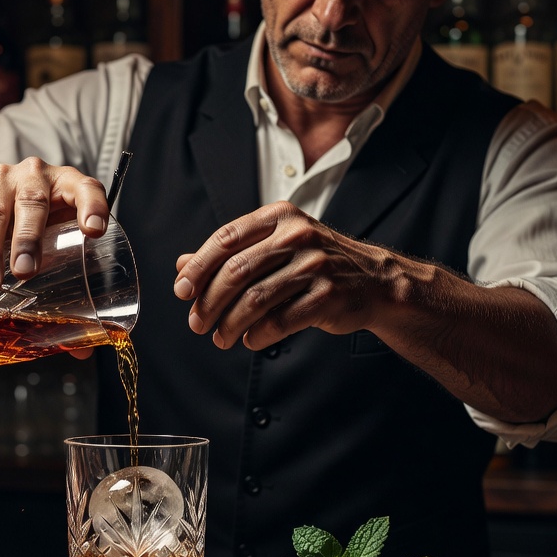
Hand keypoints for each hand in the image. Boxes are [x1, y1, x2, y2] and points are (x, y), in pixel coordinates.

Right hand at [0, 158, 109, 288]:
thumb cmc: (40, 217)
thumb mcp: (61, 226)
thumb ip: (71, 254)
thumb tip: (80, 324)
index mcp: (66, 182)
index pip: (86, 188)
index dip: (92, 207)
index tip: (94, 232)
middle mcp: (34, 173)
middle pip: (31, 201)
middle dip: (27, 239)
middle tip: (25, 272)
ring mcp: (0, 179)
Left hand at [173, 202, 381, 350]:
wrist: (375, 281)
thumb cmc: (315, 263)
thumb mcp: (275, 246)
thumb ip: (231, 254)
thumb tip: (182, 265)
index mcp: (279, 217)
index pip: (226, 238)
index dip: (198, 267)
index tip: (181, 291)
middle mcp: (298, 235)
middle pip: (237, 271)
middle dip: (209, 302)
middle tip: (196, 324)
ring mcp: (316, 265)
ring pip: (256, 299)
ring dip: (229, 324)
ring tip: (219, 338)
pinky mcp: (329, 295)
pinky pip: (281, 320)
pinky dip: (258, 334)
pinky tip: (249, 340)